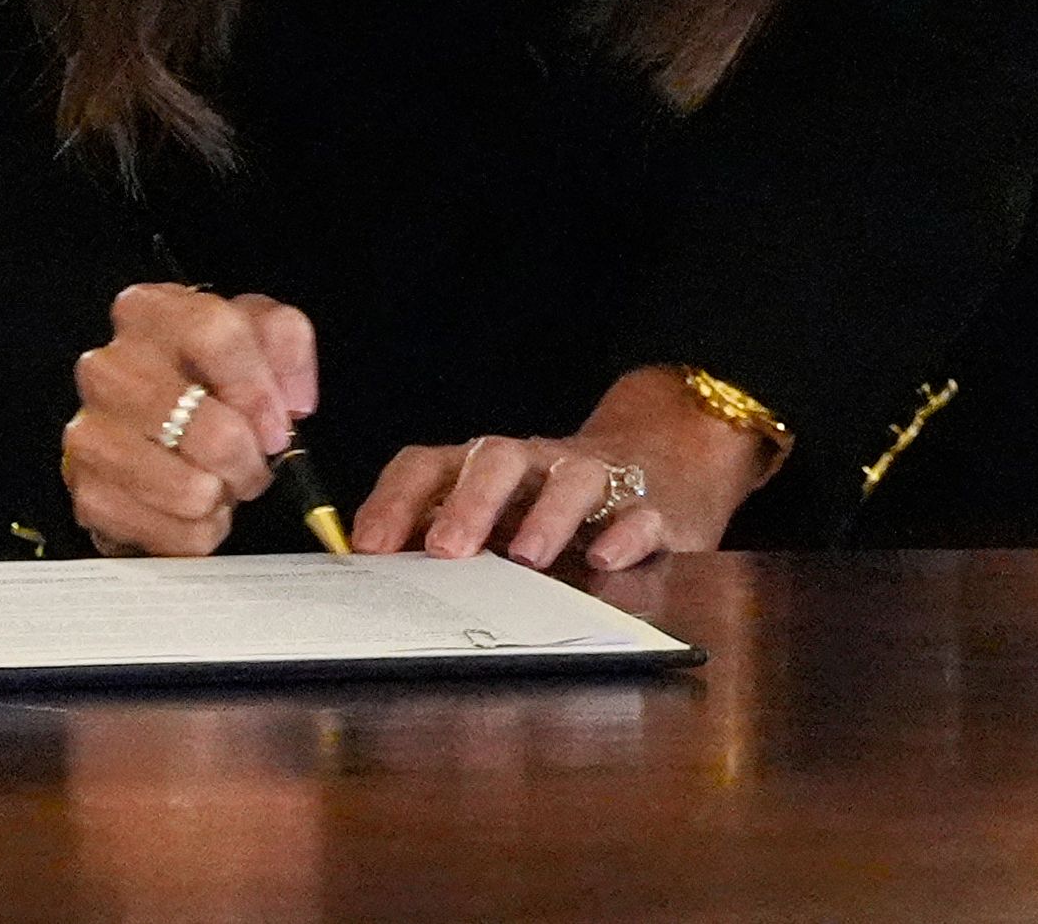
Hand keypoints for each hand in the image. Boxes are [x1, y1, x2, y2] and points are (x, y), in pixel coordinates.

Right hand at [61, 282, 317, 556]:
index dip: (257, 387)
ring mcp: (89, 433)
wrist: (148, 427)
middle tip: (255, 464)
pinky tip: (192, 509)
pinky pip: (169, 532)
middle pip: (204, 423)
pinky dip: (196, 531)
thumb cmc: (206, 374)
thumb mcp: (255, 334)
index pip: (213, 333)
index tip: (278, 425)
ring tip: (220, 482)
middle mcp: (107, 367)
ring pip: (188, 488)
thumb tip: (292, 400)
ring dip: (221, 495)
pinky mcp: (87, 494)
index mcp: (149, 312)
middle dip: (246, 456)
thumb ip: (286, 343)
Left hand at [351, 365, 777, 573]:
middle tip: (446, 550)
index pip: (430, 464)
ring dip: (546, 515)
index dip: (396, 501)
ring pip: (571, 477)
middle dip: (469, 502)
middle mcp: (535, 465)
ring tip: (527, 558)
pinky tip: (606, 558)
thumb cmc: (554, 501)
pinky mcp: (653, 506)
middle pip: (497, 459)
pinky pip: (641, 512)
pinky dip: (625, 533)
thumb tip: (367, 582)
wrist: (669, 454)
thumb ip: (437, 537)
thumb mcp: (496, 515)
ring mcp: (597, 480)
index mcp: (484, 469)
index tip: (369, 548)